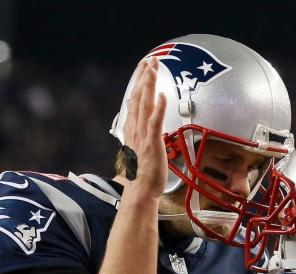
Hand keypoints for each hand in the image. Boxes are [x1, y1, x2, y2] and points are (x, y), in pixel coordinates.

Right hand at [122, 58, 167, 199]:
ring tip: (153, 69)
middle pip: (139, 98)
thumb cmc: (142, 174)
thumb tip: (149, 128)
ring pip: (145, 106)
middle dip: (144, 77)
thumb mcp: (141, 150)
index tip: (144, 67)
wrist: (140, 191)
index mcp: (134, 130)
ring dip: (149, 86)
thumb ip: (144, 136)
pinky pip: (154, 123)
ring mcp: (143, 136)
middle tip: (150, 59)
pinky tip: (162, 96)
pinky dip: (158, 108)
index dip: (139, 82)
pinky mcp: (151, 144)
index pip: (135, 101)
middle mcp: (136, 130)